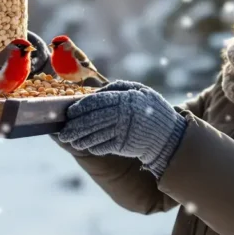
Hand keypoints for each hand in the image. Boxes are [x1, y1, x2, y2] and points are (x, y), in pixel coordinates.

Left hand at [58, 80, 186, 177]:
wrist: (169, 136)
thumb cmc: (152, 110)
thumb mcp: (140, 91)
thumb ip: (119, 88)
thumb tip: (96, 91)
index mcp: (127, 97)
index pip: (97, 101)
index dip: (81, 107)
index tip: (70, 112)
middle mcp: (124, 113)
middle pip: (93, 119)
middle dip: (76, 125)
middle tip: (64, 131)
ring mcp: (125, 130)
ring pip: (96, 134)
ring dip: (81, 138)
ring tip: (71, 140)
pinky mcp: (126, 145)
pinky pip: (104, 146)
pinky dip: (94, 146)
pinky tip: (86, 146)